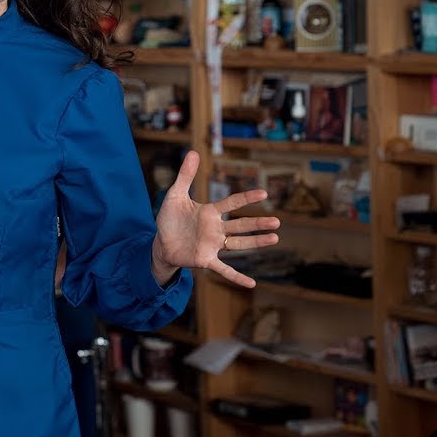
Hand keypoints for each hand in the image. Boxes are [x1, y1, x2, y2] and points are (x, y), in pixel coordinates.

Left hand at [151, 150, 279, 288]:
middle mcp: (215, 229)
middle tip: (277, 221)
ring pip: (238, 244)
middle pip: (240, 225)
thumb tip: (193, 152)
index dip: (245, 198)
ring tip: (275, 238)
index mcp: (210, 212)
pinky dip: (237, 277)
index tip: (263, 193)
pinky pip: (224, 270)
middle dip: (257, 223)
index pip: (231, 203)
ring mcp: (212, 245)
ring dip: (256, 242)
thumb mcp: (175, 195)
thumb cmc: (169, 219)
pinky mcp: (205, 260)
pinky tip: (252, 284)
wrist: (159, 242)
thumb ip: (185, 175)